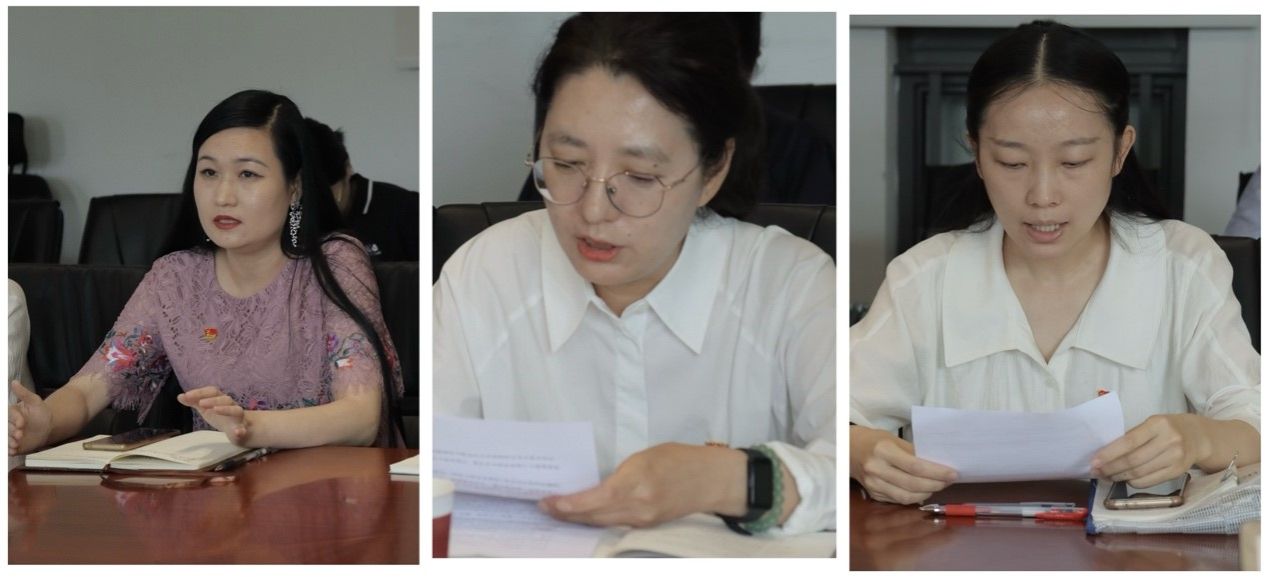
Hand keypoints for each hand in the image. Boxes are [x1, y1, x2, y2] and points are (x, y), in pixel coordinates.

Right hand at [9, 381, 51, 454]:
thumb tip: (14, 382)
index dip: (15, 420)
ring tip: (16, 444)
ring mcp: (11, 435)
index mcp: (12, 413)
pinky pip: (9, 448)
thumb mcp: (34, 401)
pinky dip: (9, 450)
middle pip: (7, 428)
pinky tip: (13, 452)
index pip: (10, 416)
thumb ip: (23, 393)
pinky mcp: (15, 444)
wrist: (48, 427)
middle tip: (21, 435)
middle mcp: (9, 424)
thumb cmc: (40, 412)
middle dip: (12, 432)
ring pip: (6, 439)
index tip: (22, 423)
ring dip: (9, 442)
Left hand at [177, 386, 250, 445]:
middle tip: (201, 403)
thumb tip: (180, 396)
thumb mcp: (206, 408)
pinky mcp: (241, 429)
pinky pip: (243, 429)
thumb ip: (194, 401)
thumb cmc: (220, 415)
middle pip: (224, 399)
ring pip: (236, 410)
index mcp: (220, 399)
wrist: (238, 427)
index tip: (187, 395)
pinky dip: (241, 431)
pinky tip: (238, 433)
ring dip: (226, 409)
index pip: (212, 391)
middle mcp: (230, 405)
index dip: (200, 392)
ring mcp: (237, 417)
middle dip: (213, 400)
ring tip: (215, 410)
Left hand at [538, 442, 745, 527]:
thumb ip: (621, 473)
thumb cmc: (681, 459)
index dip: (569, 505)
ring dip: (578, 519)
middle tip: (544, 507)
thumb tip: (597, 485)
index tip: (549, 502)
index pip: (596, 500)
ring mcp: (644, 519)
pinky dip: (597, 520)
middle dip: (566, 514)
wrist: (712, 479)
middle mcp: (639, 507)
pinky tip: (584, 515)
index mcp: (638, 483)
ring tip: (558, 511)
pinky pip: (615, 524)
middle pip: (594, 516)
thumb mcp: (645, 456)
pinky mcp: (648, 525)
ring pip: (602, 523)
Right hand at [850, 425, 956, 504]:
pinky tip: (922, 490)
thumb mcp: (893, 439)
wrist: (848, 449)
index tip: (953, 473)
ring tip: (937, 486)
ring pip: (907, 497)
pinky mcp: (873, 494)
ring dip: (927, 493)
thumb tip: (938, 464)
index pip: (915, 466)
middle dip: (936, 484)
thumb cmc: (874, 440)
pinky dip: (915, 497)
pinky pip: (899, 500)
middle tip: (948, 481)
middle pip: (913, 484)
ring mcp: (873, 484)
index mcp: (883, 450)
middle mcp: (876, 469)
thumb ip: (914, 452)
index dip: (937, 472)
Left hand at [1092, 414, 1208, 487]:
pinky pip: (1150, 481)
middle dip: (1111, 468)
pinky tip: (1125, 479)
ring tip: (1107, 476)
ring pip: (1140, 473)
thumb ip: (1133, 436)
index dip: (1109, 454)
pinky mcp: (1178, 472)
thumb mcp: (1152, 424)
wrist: (1199, 437)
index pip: (1129, 442)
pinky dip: (1134, 482)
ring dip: (1119, 477)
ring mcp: (1175, 458)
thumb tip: (1105, 455)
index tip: (1094, 461)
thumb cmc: (1168, 429)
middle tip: (1096, 472)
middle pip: (1133, 460)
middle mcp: (1169, 441)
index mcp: (1158, 424)